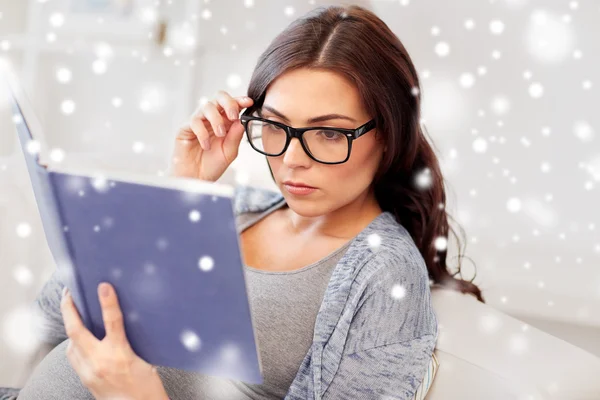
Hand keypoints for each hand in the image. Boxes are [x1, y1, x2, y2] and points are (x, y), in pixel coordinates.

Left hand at [61, 283, 168, 399]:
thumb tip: (124, 322)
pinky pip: (73, 358)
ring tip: (72, 313)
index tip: (104, 287)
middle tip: (68, 294)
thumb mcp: (146, 359)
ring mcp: (89, 373)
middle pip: (76, 332)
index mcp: (120, 355)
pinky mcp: (86, 380)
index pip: (112, 322)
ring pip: (71, 345)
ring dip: (70, 327)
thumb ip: (132, 341)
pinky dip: (74, 345)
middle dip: (69, 310)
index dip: (108, 302)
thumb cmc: (147, 388)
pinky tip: (80, 340)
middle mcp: (100, 363)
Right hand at [169, 91, 253, 181]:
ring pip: (206, 106)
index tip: (249, 102)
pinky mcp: (185, 128)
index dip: (240, 100)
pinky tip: (206, 145)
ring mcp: (198, 121)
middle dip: (228, 103)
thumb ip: (236, 136)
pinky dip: (202, 132)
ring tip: (220, 135)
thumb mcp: (230, 152)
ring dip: (216, 119)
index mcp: (226, 122)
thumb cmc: (213, 165)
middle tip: (233, 116)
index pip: (233, 105)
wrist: (196, 179)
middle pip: (219, 97)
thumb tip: (242, 120)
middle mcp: (212, 118)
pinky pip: (194, 121)